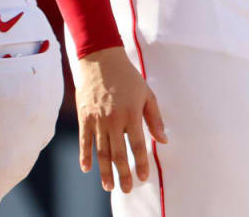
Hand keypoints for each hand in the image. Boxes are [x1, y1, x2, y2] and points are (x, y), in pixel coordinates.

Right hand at [75, 46, 168, 192]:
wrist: (100, 60)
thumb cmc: (128, 77)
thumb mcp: (147, 94)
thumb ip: (155, 119)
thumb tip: (163, 140)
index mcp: (132, 114)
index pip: (138, 145)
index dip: (141, 163)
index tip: (144, 177)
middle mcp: (114, 120)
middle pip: (118, 153)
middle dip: (123, 174)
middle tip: (127, 189)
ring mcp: (97, 120)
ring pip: (101, 151)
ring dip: (105, 171)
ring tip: (109, 186)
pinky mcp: (84, 117)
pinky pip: (84, 141)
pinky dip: (85, 156)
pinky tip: (88, 169)